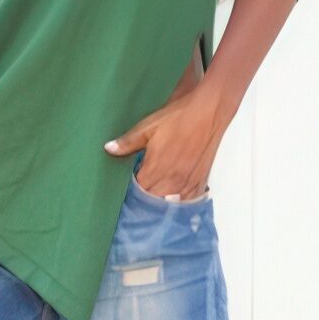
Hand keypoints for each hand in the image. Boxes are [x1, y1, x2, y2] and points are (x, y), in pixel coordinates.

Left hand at [103, 81, 229, 198]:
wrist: (209, 112)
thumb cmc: (179, 118)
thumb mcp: (148, 127)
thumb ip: (128, 142)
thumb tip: (109, 149)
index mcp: (155, 171)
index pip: (137, 193)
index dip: (130, 193)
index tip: (127, 188)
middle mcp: (172, 182)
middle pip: (153, 204)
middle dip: (144, 201)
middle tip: (139, 194)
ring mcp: (187, 185)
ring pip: (170, 207)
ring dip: (161, 204)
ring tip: (155, 198)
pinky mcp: (200, 182)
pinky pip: (187, 202)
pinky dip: (179, 203)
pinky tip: (174, 198)